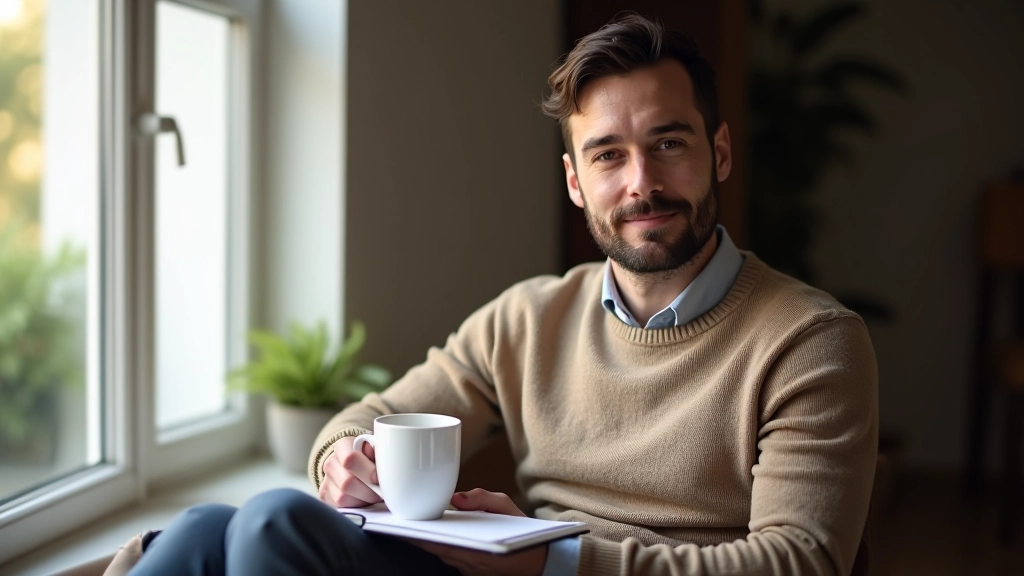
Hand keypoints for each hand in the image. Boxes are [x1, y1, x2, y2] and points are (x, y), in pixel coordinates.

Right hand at [318, 436, 382, 507]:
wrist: (358, 466)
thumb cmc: (371, 458)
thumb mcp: (377, 450)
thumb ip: (379, 452)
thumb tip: (383, 457)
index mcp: (343, 446)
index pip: (350, 459)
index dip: (368, 471)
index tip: (379, 478)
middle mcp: (331, 463)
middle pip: (347, 482)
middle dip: (368, 490)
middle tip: (380, 491)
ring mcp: (326, 481)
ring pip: (342, 498)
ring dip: (362, 500)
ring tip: (373, 495)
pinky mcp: (326, 497)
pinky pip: (340, 507)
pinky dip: (355, 506)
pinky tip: (363, 500)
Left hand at [406, 489, 547, 575]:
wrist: (539, 560)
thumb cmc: (522, 532)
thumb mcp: (508, 508)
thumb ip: (483, 499)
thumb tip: (457, 498)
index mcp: (479, 550)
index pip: (443, 544)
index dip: (422, 538)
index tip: (405, 527)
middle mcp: (472, 564)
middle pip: (437, 550)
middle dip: (418, 537)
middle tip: (398, 523)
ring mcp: (470, 571)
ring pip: (442, 556)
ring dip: (426, 543)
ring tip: (407, 526)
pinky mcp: (471, 573)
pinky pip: (450, 560)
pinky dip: (439, 548)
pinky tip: (427, 536)